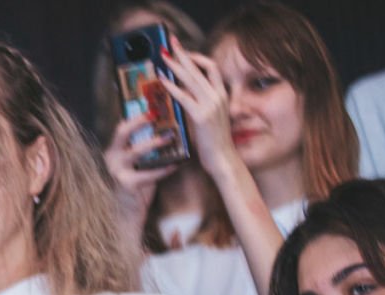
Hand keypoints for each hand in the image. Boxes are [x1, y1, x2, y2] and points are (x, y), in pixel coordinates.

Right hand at [103, 113, 174, 229]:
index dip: (136, 114)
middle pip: (122, 132)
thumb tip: (169, 130)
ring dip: (154, 142)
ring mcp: (117, 171)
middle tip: (157, 113)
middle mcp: (112, 158)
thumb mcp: (139, 164)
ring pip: (135, 151)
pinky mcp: (126, 185)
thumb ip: (148, 150)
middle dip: (139, 121)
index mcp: (114, 150)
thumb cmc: (136, 186)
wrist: (126, 214)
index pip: (122, 126)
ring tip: (170, 137)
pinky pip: (148, 174)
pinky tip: (176, 164)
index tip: (153, 103)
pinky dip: (164, 169)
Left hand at [160, 49, 233, 177]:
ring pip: (192, 78)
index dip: (197, 58)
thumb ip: (197, 106)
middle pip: (200, 67)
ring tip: (163, 57)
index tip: (184, 53)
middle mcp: (218, 96)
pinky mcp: (201, 116)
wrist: (222, 159)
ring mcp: (211, 105)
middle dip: (183, 54)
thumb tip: (181, 98)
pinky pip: (184, 97)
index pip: (211, 68)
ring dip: (175, 66)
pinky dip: (172, 87)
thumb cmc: (213, 143)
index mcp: (222, 95)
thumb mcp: (207, 119)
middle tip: (170, 44)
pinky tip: (162, 81)